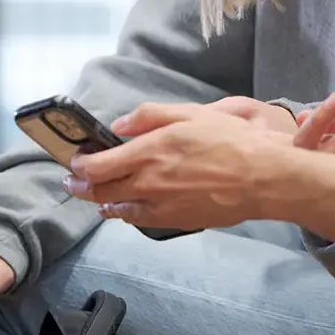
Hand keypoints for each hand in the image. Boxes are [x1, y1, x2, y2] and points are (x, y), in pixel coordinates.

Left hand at [64, 102, 334, 230]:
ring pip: (118, 209)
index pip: (98, 166)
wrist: (262, 179)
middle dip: (81, 187)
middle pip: (101, 191)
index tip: (75, 160)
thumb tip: (119, 125)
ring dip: (101, 202)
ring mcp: (160, 206)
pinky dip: (126, 213)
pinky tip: (126, 209)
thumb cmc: (231, 141)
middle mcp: (147, 183)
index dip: (80, 165)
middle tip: (73, 182)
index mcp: (148, 152)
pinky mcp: (175, 221)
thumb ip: (150, 116)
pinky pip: (140, 220)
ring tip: (96, 198)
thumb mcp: (191, 113)